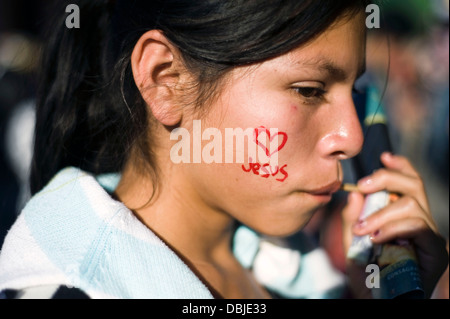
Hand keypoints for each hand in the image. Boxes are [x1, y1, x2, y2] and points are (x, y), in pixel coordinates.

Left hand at [342, 152, 447, 297]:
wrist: (377, 301)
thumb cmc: (366, 276)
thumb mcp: (351, 244)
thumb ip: (351, 219)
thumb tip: (352, 194)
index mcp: (404, 217)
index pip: (410, 183)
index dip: (400, 167)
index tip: (384, 157)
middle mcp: (421, 223)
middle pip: (414, 185)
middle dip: (387, 178)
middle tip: (363, 185)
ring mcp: (430, 237)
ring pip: (413, 204)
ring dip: (382, 212)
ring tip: (362, 228)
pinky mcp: (435, 252)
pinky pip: (418, 226)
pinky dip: (394, 228)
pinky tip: (375, 238)